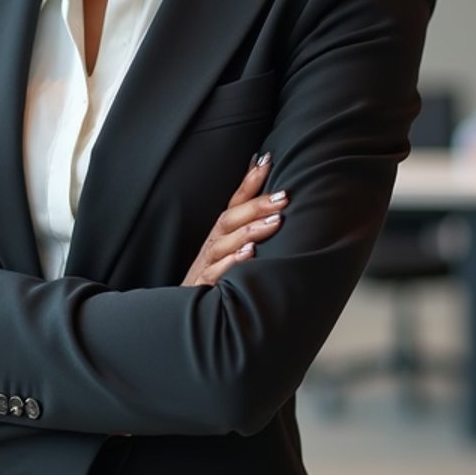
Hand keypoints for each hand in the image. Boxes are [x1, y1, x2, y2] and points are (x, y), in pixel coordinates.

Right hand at [182, 153, 286, 286]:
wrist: (192, 313)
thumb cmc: (216, 278)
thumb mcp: (232, 252)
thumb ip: (250, 230)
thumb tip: (277, 207)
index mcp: (221, 233)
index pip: (235, 202)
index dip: (250, 181)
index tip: (267, 161)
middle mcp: (213, 244)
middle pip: (231, 218)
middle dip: (257, 205)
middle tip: (283, 197)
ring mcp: (208, 264)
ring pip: (225, 242)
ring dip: (250, 230)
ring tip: (274, 222)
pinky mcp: (204, 285)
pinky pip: (217, 272)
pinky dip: (233, 262)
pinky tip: (250, 254)